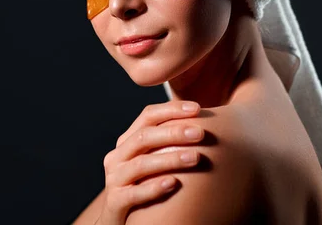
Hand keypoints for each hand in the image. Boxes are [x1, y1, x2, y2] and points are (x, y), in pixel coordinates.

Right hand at [96, 101, 204, 224]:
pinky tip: (174, 183)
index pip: (148, 116)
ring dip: (170, 159)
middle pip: (144, 136)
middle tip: (200, 133)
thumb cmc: (143, 184)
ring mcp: (115, 179)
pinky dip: (154, 187)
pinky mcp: (115, 202)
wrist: (116, 218)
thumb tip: (206, 125)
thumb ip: (167, 144)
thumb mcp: (150, 161)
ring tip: (196, 158)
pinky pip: (134, 194)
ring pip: (141, 164)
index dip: (171, 110)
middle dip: (174, 132)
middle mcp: (118, 156)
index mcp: (128, 141)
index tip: (197, 108)